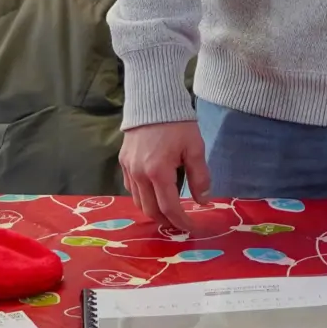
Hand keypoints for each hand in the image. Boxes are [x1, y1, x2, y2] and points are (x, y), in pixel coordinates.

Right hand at [119, 120, 210, 235]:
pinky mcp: (123, 162)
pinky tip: (155, 194)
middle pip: (151, 211)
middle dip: (167, 222)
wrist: (153, 99)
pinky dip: (143, 197)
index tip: (193, 228)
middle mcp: (139, 174)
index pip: (170, 208)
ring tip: (170, 212)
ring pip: (139, 202)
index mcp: (158, 172)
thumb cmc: (177, 123)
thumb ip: (200, 176)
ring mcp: (128, 169)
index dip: (182, 222)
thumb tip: (203, 200)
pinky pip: (131, 189)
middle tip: (182, 224)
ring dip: (154, 212)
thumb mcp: (195, 148)